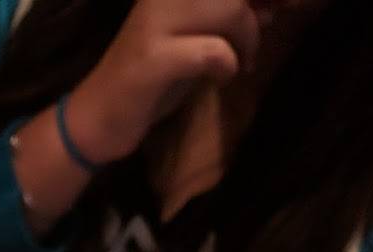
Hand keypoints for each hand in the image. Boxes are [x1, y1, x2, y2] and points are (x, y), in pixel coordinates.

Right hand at [68, 0, 261, 162]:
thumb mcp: (193, 42)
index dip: (257, 1)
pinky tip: (221, 79)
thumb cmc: (148, 83)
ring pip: (230, 9)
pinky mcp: (153, 58)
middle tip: (254, 45)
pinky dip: (227, 66)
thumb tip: (273, 6)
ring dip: (247, 40)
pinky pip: (213, 51)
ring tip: (240, 64)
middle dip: (258, 14)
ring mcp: (155, 22)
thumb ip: (228, 22)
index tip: (274, 11)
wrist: (97, 119)